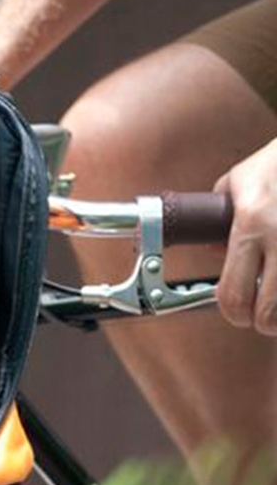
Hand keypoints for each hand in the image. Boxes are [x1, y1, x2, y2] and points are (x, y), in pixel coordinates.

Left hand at [214, 136, 276, 334]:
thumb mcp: (236, 182)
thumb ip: (218, 221)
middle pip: (268, 312)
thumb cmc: (276, 162)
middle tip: (261, 316)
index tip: (237, 313)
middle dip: (262, 322)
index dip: (234, 313)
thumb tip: (214, 254)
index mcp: (250, 224)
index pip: (233, 293)